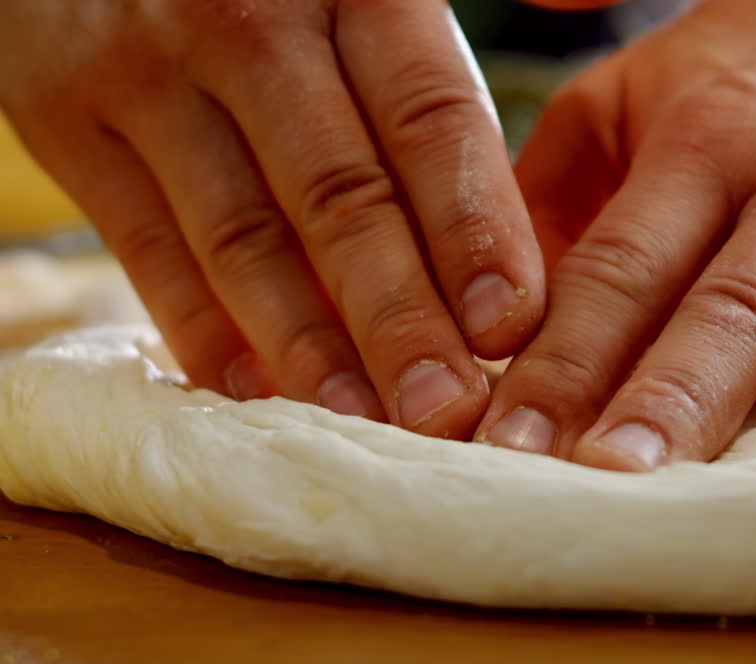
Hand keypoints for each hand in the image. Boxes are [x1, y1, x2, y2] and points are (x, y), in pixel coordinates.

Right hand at [0, 0, 545, 436]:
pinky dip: (205, 332)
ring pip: (244, 238)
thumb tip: (586, 10)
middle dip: (402, 316)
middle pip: (343, 196)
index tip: (513, 327)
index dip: (474, 230)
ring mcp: (146, 74)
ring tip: (369, 425)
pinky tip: (263, 396)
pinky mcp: (64, 122)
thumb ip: (473, 11)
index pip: (431, 119)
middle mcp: (249, 25)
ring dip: (311, 347)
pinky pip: (146, 248)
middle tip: (449, 410)